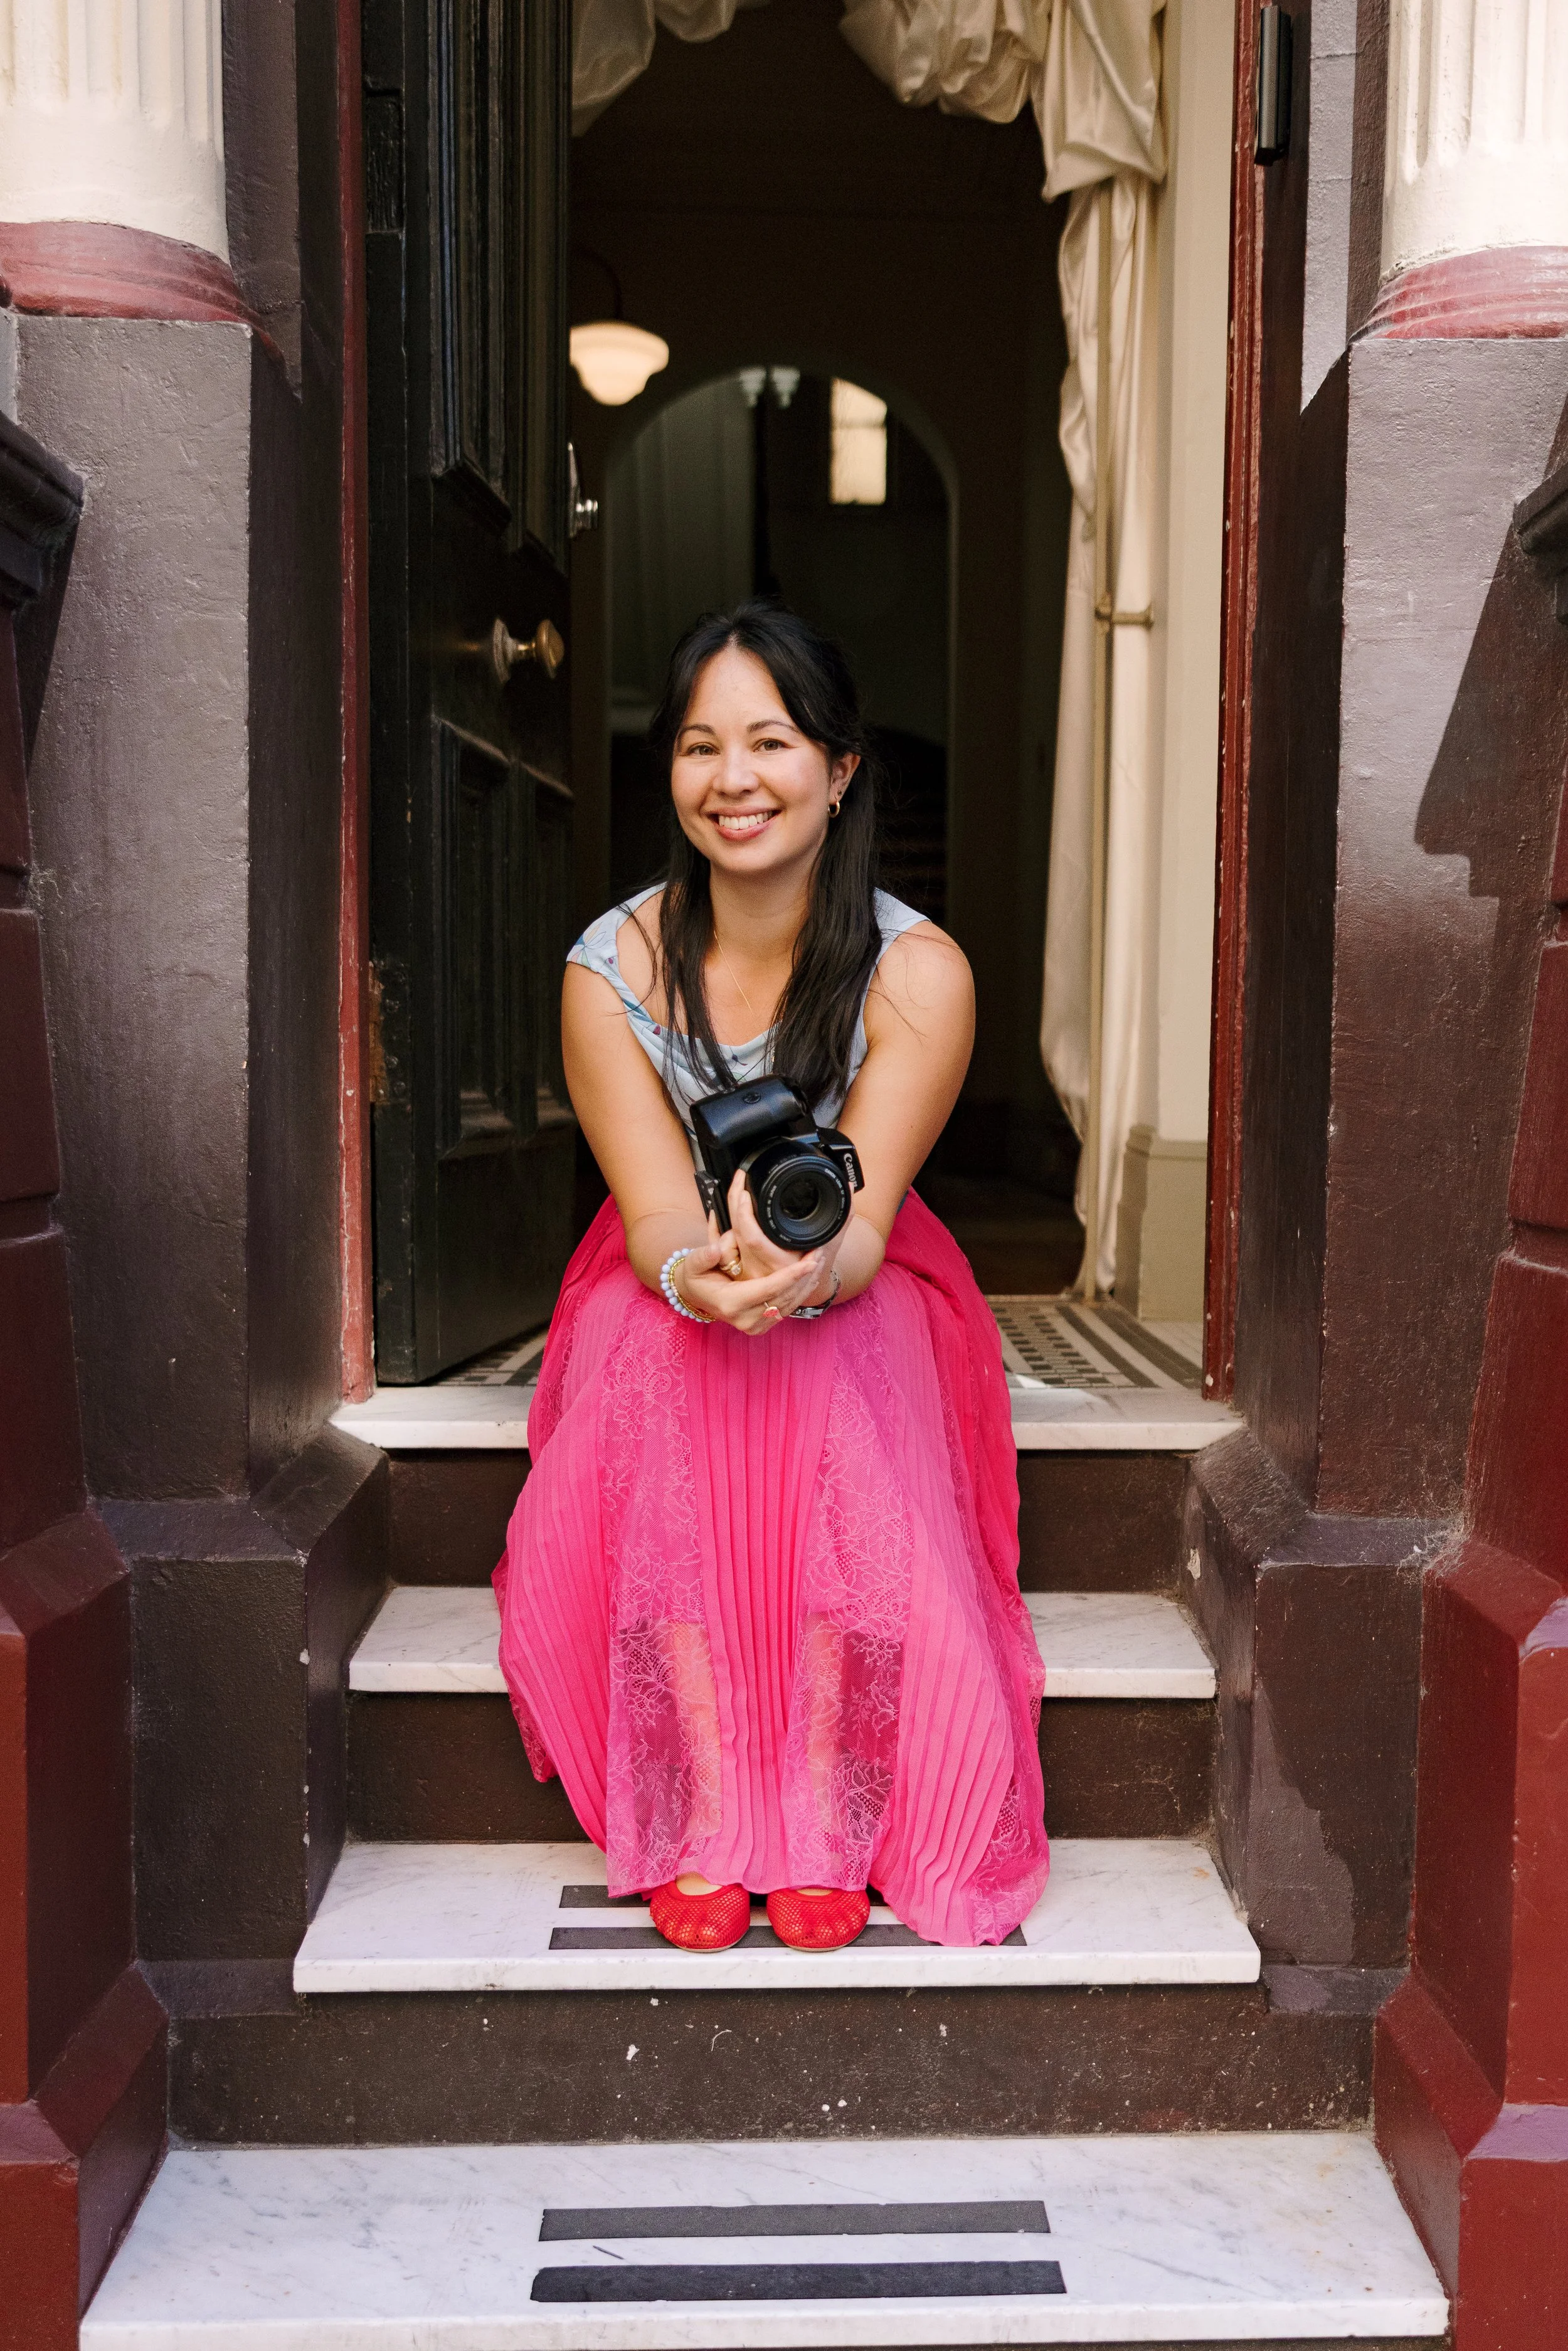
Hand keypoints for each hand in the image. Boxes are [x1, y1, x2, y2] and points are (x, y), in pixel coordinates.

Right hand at [674, 1225, 824, 1335]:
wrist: (694, 1296)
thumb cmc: (696, 1276)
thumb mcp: (693, 1263)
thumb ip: (704, 1256)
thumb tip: (716, 1249)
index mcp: (731, 1304)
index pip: (769, 1289)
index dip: (791, 1275)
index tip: (809, 1261)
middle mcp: (745, 1320)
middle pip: (785, 1297)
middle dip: (806, 1276)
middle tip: (821, 1253)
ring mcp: (754, 1327)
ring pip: (790, 1304)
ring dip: (807, 1283)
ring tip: (821, 1260)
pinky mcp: (762, 1326)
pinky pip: (787, 1308)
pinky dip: (801, 1291)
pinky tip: (811, 1275)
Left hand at [723, 1169, 845, 1308]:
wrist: (807, 1289)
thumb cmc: (818, 1265)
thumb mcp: (832, 1242)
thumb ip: (843, 1216)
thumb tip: (849, 1187)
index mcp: (779, 1264)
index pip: (753, 1238)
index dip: (744, 1214)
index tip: (745, 1191)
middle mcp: (758, 1269)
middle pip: (734, 1233)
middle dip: (733, 1202)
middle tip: (740, 1179)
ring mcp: (746, 1270)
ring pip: (724, 1240)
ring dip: (728, 1213)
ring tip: (737, 1189)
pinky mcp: (738, 1268)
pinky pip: (722, 1246)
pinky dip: (720, 1226)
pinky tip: (721, 1210)